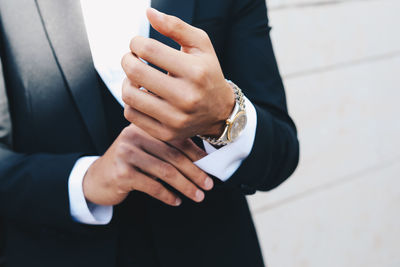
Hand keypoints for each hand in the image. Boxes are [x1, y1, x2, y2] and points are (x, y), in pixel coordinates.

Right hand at [83, 124, 212, 206]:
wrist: (96, 178)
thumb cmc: (128, 164)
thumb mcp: (145, 150)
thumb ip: (165, 149)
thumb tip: (201, 160)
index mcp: (144, 127)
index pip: (176, 137)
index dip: (196, 153)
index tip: (210, 166)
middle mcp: (134, 135)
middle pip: (173, 154)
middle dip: (194, 172)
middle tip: (208, 185)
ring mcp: (126, 153)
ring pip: (165, 171)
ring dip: (185, 186)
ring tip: (197, 196)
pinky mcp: (121, 173)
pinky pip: (152, 185)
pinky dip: (167, 195)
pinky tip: (176, 201)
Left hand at [121, 8, 234, 141]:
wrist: (219, 112)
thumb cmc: (207, 73)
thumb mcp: (200, 45)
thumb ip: (176, 26)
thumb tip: (148, 13)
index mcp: (196, 71)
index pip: (148, 49)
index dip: (135, 42)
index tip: (138, 45)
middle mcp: (187, 97)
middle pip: (135, 72)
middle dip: (126, 59)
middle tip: (131, 58)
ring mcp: (176, 119)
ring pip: (129, 95)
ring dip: (126, 82)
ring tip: (136, 78)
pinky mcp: (166, 133)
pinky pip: (131, 115)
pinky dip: (131, 103)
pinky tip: (142, 96)